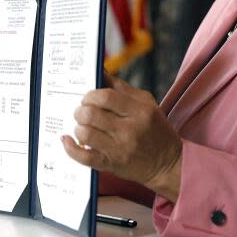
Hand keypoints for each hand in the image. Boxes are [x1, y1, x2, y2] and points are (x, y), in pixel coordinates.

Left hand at [62, 74, 182, 201]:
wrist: (168, 163)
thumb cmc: (155, 129)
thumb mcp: (146, 103)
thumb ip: (121, 88)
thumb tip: (98, 72)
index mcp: (140, 111)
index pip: (106, 97)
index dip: (91, 95)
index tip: (88, 97)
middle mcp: (130, 130)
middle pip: (91, 114)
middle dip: (80, 110)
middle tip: (82, 111)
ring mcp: (120, 149)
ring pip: (85, 134)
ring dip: (78, 127)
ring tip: (82, 125)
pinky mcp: (111, 165)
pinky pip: (84, 157)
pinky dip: (71, 148)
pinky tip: (68, 140)